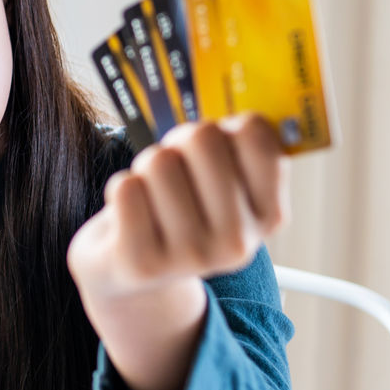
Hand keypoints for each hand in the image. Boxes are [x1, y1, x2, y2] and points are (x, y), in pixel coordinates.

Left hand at [67, 114, 290, 298]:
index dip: (225, 128)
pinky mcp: (143, 263)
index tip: (215, 152)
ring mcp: (191, 257)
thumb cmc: (182, 206)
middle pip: (203, 137)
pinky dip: (120, 188)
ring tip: (152, 195)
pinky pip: (126, 187)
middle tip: (175, 170)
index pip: (254, 133)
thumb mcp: (225, 181)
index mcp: (270, 215)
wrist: (132, 269)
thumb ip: (242, 145)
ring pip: (159, 160)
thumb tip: (247, 120)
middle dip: (179, 142)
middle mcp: (238, 243)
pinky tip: (131, 214)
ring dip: (146, 167)